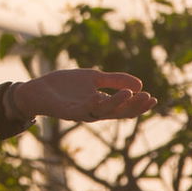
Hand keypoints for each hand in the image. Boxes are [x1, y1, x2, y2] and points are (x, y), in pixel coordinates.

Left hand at [12, 69, 156, 122]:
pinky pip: (83, 109)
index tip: (153, 98)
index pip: (124, 107)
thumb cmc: (64, 86)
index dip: (139, 104)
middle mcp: (94, 111)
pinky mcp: (67, 111)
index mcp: (101, 104)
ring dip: (117, 104)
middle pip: (118, 112)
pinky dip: (93, 104)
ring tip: (130, 94)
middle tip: (148, 98)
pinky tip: (102, 96)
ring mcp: (81, 112)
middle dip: (134, 106)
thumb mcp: (93, 78)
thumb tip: (139, 84)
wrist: (37, 89)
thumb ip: (114, 80)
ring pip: (103, 112)